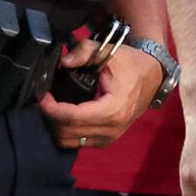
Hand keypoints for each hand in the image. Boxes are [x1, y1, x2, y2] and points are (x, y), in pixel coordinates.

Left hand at [40, 42, 161, 148]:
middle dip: (51, 117)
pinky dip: (68, 132)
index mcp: (113, 109)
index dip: (51, 108)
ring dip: (58, 127)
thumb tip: (64, 62)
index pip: (72, 117)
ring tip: (54, 108)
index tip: (42, 95)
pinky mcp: (108, 140)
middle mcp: (112, 128)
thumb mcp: (109, 51)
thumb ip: (85, 51)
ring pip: (71, 142)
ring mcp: (111, 137)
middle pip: (68, 133)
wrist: (153, 75)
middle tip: (46, 100)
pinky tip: (66, 117)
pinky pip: (80, 143)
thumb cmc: (131, 64)